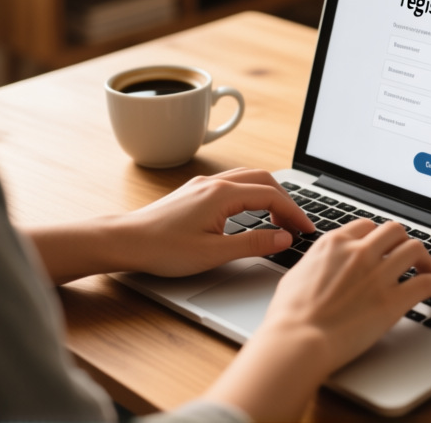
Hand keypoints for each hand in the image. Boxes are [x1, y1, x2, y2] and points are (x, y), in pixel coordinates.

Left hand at [24, 168, 314, 284]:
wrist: (124, 241)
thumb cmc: (163, 248)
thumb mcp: (214, 253)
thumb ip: (253, 243)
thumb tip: (283, 238)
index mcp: (223, 194)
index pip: (272, 196)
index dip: (294, 213)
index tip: (306, 230)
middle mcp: (215, 182)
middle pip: (264, 180)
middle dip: (286, 200)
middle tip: (298, 224)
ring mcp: (204, 184)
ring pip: (249, 178)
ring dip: (270, 194)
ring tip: (281, 218)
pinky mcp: (195, 191)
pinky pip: (234, 183)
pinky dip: (253, 193)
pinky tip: (253, 210)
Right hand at [205, 219, 430, 419]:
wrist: (298, 339)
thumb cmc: (290, 314)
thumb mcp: (297, 274)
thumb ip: (318, 263)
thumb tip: (322, 265)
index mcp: (335, 244)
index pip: (366, 226)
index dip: (376, 236)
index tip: (382, 246)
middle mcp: (359, 253)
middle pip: (394, 231)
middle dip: (402, 241)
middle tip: (407, 255)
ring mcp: (378, 275)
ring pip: (414, 249)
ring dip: (424, 258)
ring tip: (427, 269)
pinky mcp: (393, 301)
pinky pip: (425, 283)